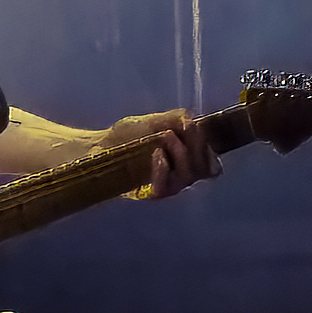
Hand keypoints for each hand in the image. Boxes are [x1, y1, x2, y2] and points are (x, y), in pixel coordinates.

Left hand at [101, 108, 220, 197]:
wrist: (100, 146)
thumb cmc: (127, 135)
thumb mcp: (152, 121)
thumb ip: (174, 119)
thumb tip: (192, 120)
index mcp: (187, 159)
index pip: (211, 163)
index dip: (207, 147)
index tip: (193, 127)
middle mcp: (181, 176)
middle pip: (204, 170)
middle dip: (197, 147)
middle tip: (182, 131)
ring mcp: (167, 185)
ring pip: (188, 178)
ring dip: (182, 154)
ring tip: (166, 137)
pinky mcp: (151, 193)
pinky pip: (166, 188)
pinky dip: (164, 169)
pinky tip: (157, 154)